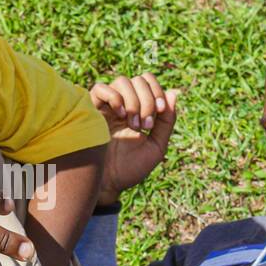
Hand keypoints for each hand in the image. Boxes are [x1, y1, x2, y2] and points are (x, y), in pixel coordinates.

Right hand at [88, 72, 178, 205]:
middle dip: (147, 100)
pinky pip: (100, 88)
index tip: (160, 112)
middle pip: (138, 80)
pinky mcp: (90, 110)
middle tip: (145, 124)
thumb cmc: (131, 169)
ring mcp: (107, 106)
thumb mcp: (156, 146)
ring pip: (122, 81)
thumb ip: (167, 121)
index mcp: (140, 110)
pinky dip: (114, 96)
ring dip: (133, 100)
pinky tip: (119, 115)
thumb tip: (174, 92)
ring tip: (132, 124)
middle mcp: (123, 105)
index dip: (158, 91)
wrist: (108, 185)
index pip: (149, 83)